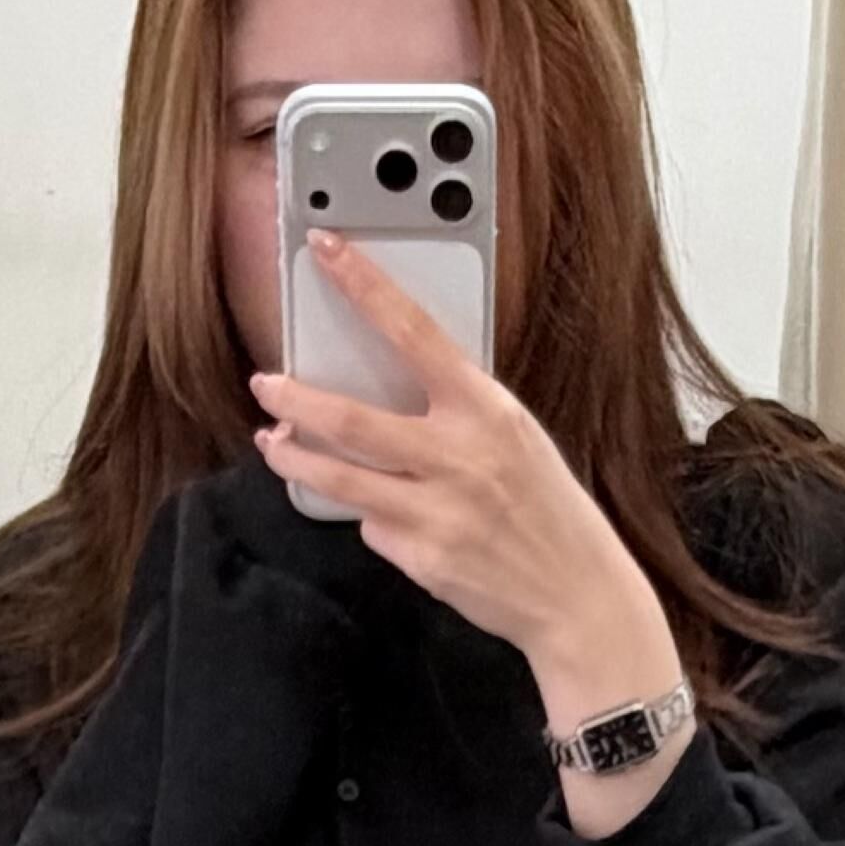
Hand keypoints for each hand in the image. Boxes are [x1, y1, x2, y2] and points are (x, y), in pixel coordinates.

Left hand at [251, 233, 693, 821]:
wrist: (578, 595)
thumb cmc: (548, 510)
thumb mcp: (517, 440)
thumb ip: (458, 414)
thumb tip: (389, 392)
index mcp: (487, 410)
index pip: (414, 332)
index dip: (365, 286)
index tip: (326, 250)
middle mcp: (459, 456)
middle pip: (350, 418)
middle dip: (294, 399)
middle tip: (266, 384)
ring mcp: (437, 510)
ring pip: (339, 479)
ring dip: (295, 460)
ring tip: (274, 445)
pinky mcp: (422, 558)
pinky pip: (373, 528)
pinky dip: (371, 518)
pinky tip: (386, 517)